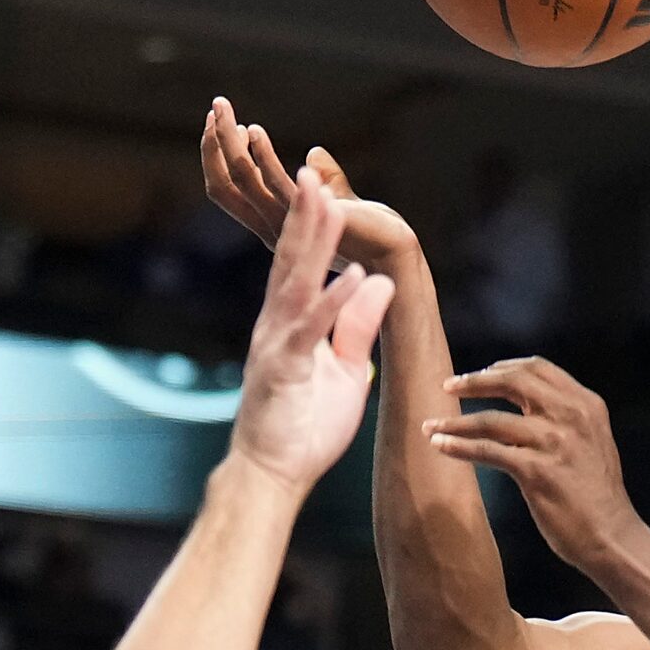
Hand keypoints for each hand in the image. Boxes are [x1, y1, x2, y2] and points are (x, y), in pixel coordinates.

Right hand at [201, 98, 416, 269]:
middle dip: (214, 146)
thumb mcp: (338, 202)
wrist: (392, 253)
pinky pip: (276, 185)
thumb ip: (325, 180)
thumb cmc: (370, 231)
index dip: (218, 158)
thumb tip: (314, 153)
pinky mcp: (309, 216)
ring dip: (229, 142)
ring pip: (243, 180)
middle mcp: (271, 228)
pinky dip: (262, 157)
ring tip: (222, 109)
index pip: (230, 192)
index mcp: (272, 225)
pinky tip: (255, 131)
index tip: (218, 124)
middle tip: (216, 107)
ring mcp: (287, 224)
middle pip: (226, 186)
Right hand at [227, 166, 396, 496]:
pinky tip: (354, 275)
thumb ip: (355, 326)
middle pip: (292, 261)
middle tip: (317, 171)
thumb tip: (379, 283)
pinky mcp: (282, 371)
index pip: (301, 266)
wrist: (270, 477)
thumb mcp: (344, 369)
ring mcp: (275, 345)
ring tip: (329, 201)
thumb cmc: (302, 429)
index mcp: (289, 324)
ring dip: (314, 242)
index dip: (312, 227)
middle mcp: (275, 326)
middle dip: (305, 215)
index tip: (326, 188)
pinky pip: (310, 330)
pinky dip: (332, 302)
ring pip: (296, 283)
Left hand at [422, 358, 640, 575]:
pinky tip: (439, 447)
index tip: (479, 375)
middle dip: (474, 381)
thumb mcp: (592, 441)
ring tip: (429, 425)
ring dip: (454, 421)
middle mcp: (572, 416)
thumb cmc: (596, 495)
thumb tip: (527, 405)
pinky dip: (458, 447)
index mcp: (586, 404)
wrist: (611, 536)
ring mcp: (554, 443)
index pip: (538, 368)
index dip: (503, 367)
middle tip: (447, 386)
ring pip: (491, 420)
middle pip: (513, 382)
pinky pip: (487, 451)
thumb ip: (566, 418)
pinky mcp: (536, 472)